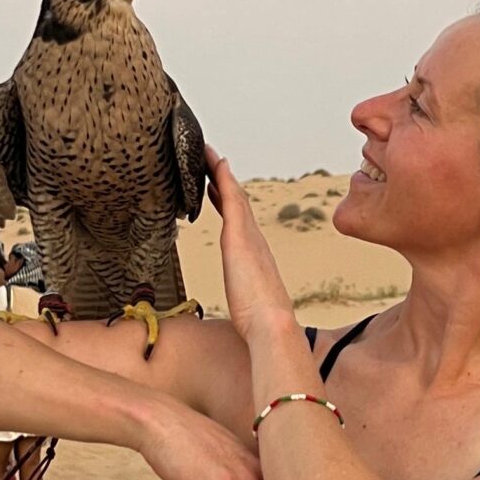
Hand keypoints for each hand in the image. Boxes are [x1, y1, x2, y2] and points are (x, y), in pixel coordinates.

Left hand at [206, 146, 293, 345]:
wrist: (272, 325)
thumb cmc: (260, 324)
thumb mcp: (248, 310)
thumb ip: (246, 305)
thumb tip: (249, 317)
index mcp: (254, 257)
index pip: (239, 223)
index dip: (228, 203)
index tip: (217, 187)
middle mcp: (255, 241)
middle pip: (238, 203)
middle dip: (224, 182)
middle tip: (210, 160)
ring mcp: (248, 236)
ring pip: (235, 195)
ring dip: (221, 173)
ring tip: (207, 154)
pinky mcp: (238, 236)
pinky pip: (231, 198)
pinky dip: (224, 179)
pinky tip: (215, 163)